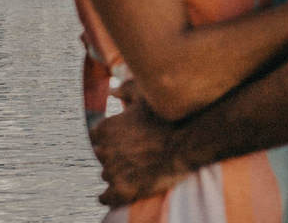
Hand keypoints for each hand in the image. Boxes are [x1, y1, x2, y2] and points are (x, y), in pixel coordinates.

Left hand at [91, 80, 190, 206]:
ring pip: (107, 175)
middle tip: (136, 152)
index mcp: (106, 128)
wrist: (189, 142)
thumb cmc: (169, 116)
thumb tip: (111, 90)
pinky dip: (112, 195)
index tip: (126, 138)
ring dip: (118, 172)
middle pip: (102, 155)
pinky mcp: (122, 190)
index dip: (112, 137)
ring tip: (138, 168)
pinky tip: (124, 188)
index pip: (97, 136)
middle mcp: (105, 150)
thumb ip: (126, 89)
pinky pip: (106, 197)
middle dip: (115, 154)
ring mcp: (113, 171)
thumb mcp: (147, 96)